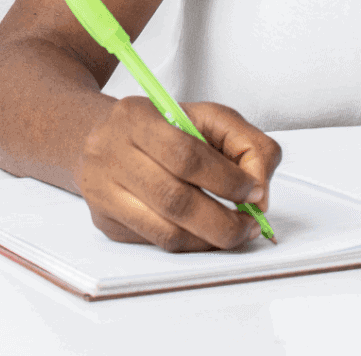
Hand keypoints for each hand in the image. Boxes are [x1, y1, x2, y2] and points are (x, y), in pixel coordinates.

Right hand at [74, 96, 281, 251]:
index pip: (186, 155)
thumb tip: (259, 191)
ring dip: (210, 239)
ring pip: (166, 231)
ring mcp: (102, 189)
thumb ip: (246, 143)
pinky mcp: (105, 220)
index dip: (227, 179)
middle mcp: (110, 151)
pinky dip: (190, 244)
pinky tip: (205, 233)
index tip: (254, 191)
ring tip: (233, 232)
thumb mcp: (207, 117)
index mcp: (136, 116)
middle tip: (250, 224)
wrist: (102, 136)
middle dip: (223, 220)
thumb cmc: (161, 127)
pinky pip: (157, 243)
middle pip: (174, 199)